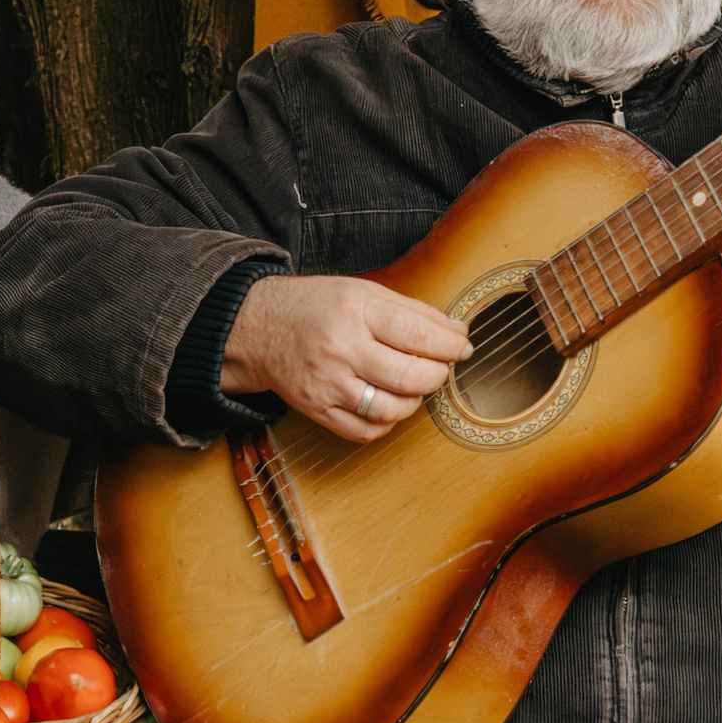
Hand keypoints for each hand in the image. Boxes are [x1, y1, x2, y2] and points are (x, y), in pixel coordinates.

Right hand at [221, 274, 473, 441]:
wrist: (259, 327)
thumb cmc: (316, 306)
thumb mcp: (364, 291)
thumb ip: (413, 311)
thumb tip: (458, 332)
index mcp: (355, 310)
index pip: (416, 334)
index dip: (449, 345)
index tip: (463, 347)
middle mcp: (340, 348)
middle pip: (408, 377)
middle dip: (437, 376)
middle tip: (440, 369)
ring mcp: (327, 383)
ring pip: (391, 410)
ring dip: (414, 401)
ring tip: (413, 385)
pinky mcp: (317, 410)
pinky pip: (365, 431)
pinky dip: (388, 423)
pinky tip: (389, 403)